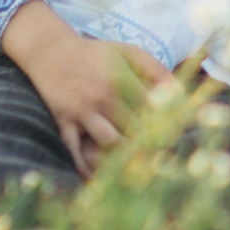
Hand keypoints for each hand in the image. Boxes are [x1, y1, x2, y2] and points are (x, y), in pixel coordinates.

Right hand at [0, 0, 168, 177]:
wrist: (50, 50)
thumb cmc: (94, 53)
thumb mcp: (126, 52)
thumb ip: (154, 68)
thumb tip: (179, 91)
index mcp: (121, 79)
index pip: (152, 108)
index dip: (166, 124)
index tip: (175, 136)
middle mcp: (103, 96)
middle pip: (135, 128)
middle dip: (150, 144)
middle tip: (163, 158)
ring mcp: (82, 111)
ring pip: (110, 142)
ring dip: (126, 157)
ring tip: (138, 167)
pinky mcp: (65, 122)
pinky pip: (74, 150)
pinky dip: (86, 168)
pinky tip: (98, 180)